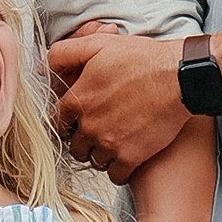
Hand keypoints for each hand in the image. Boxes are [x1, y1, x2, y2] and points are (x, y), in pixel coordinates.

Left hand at [50, 24, 187, 181]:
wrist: (179, 77)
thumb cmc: (142, 59)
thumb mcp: (97, 45)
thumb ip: (64, 54)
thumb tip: (42, 67)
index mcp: (76, 100)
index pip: (58, 122)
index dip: (68, 122)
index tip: (78, 121)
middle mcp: (88, 125)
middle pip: (74, 146)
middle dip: (83, 140)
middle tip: (99, 132)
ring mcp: (109, 143)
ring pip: (94, 161)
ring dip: (101, 154)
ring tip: (114, 142)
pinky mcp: (130, 157)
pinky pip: (115, 175)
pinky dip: (119, 169)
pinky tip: (126, 155)